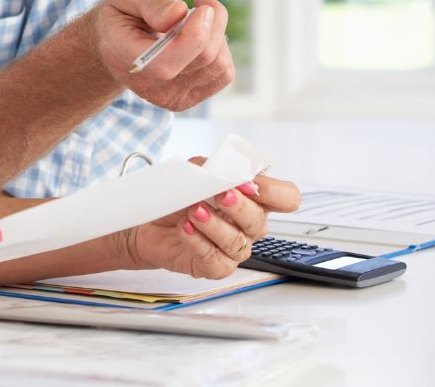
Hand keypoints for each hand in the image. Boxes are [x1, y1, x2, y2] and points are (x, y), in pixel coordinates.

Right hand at [91, 0, 234, 110]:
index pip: (167, 63)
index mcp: (123, 57)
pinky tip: (202, 36)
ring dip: (218, 33)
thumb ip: (150, 2)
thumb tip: (179, 12)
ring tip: (198, 16)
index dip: (195, 34)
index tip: (201, 5)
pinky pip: (223, 74)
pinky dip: (221, 49)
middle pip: (202, 59)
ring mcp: (167, 98)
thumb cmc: (122, 14)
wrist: (115, 43)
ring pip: (218, 66)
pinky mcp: (185, 100)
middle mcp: (145, 86)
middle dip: (213, 22)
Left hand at [116, 170, 302, 279]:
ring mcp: (233, 249)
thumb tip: (225, 171)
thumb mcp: (194, 172)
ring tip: (193, 211)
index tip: (250, 183)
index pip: (286, 198)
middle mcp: (248, 227)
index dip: (275, 192)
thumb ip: (212, 168)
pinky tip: (186, 229)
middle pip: (259, 221)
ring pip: (236, 242)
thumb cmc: (179, 197)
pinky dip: (199, 243)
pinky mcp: (215, 267)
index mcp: (252, 200)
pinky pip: (215, 260)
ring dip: (214, 224)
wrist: (149, 221)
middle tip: (220, 194)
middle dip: (239, 206)